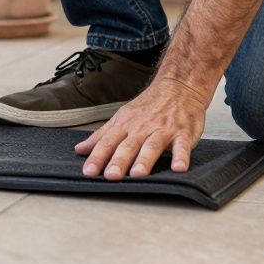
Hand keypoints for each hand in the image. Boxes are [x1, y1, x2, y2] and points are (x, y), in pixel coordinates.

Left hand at [74, 76, 209, 179]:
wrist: (178, 86)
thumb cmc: (149, 106)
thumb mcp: (122, 117)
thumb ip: (102, 136)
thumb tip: (80, 149)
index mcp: (126, 125)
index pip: (108, 142)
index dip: (97, 157)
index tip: (88, 172)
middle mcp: (142, 128)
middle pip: (128, 146)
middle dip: (119, 161)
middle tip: (111, 176)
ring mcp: (163, 130)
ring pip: (152, 146)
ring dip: (144, 160)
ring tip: (137, 174)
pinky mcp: (183, 133)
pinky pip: (182, 146)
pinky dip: (181, 156)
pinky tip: (178, 167)